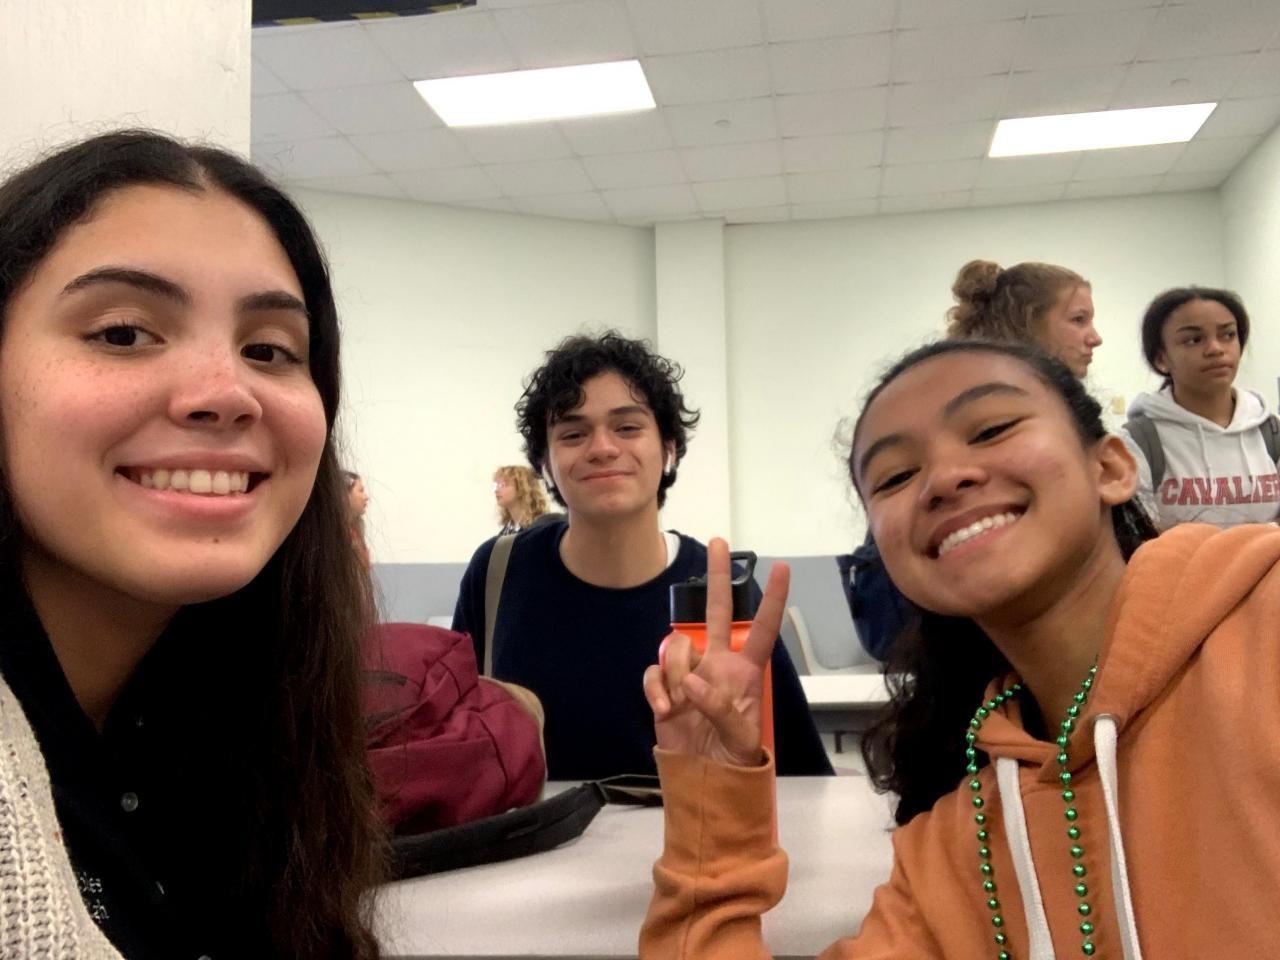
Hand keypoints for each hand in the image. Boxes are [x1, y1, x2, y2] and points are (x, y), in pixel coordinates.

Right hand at [642, 538, 789, 767]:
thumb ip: (720, 707)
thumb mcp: (740, 739)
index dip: (773, 599)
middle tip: (719, 542)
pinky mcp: (663, 686)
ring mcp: (689, 672)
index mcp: (745, 671)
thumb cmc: (733, 760)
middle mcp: (718, 663)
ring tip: (680, 705)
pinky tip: (664, 710)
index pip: (761, 628)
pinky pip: (653, 671)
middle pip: (716, 610)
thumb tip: (692, 680)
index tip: (782, 567)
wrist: (702, 780)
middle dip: (717, 576)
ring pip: (677, 646)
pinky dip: (655, 689)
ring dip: (674, 674)